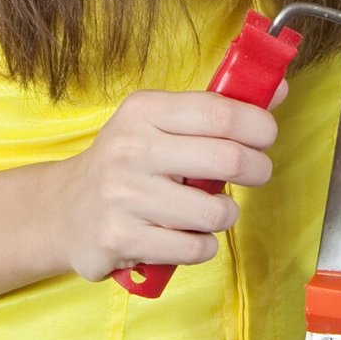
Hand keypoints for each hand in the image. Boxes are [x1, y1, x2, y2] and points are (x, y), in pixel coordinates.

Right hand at [54, 83, 286, 281]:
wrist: (64, 209)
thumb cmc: (126, 161)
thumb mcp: (158, 121)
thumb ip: (215, 108)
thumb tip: (276, 91)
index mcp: (144, 111)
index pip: (219, 112)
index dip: (257, 124)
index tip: (267, 135)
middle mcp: (131, 149)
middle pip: (227, 159)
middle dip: (257, 168)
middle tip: (257, 171)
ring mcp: (125, 196)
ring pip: (214, 212)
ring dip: (226, 214)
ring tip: (212, 208)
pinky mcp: (122, 238)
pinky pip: (193, 248)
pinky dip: (203, 245)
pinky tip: (188, 234)